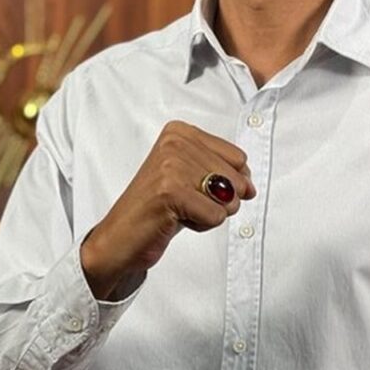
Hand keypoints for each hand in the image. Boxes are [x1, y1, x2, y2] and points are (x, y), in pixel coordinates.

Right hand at [80, 120, 255, 299]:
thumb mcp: (192, 179)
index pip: (239, 158)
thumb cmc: (158, 209)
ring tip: (179, 210)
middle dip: (218, 200)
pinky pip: (215, 216)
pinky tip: (174, 220)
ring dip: (209, 213)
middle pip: (237, 178)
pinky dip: (201, 225)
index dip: (226, 182)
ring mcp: (171, 165)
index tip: (192, 187)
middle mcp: (175, 141)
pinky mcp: (170, 191)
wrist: (118, 238)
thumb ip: (224, 173)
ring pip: (229, 198)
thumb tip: (251, 186)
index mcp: (180, 131)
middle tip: (183, 203)